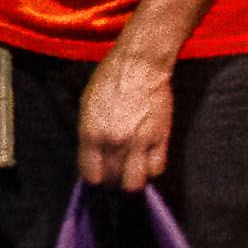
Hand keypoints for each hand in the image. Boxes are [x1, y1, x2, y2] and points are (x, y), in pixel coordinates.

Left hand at [75, 48, 175, 190]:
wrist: (139, 64)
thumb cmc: (109, 79)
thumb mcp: (87, 106)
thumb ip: (89, 135)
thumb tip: (93, 157)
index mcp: (92, 134)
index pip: (90, 174)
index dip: (94, 176)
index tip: (98, 173)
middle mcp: (114, 142)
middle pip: (112, 181)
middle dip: (112, 181)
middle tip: (115, 173)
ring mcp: (138, 143)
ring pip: (135, 183)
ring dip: (132, 181)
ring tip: (131, 171)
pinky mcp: (160, 139)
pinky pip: (157, 169)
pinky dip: (151, 171)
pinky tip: (146, 162)